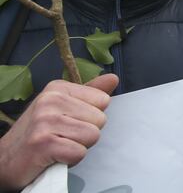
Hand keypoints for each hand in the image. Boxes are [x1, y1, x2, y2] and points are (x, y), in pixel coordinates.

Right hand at [0, 74, 118, 189]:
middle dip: (85, 133)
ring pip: (92, 136)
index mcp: (58, 88)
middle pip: (100, 119)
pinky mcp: (43, 144)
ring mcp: (45, 121)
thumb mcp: (63, 107)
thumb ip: (90, 93)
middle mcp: (50, 101)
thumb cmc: (37, 134)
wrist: (4, 161)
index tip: (69, 123)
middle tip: (63, 137)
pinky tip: (54, 156)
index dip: (90, 117)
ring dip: (78, 146)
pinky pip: (79, 152)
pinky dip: (70, 159)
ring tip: (59, 146)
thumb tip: (113, 79)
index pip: (103, 100)